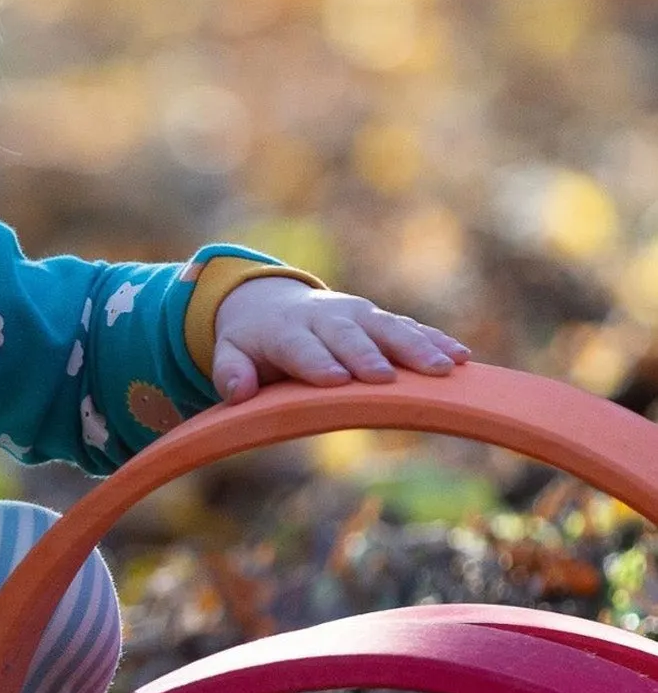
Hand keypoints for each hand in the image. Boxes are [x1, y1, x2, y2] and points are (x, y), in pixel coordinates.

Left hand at [213, 275, 468, 404]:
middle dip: (368, 356)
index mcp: (286, 330)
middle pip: (349, 337)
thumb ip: (231, 371)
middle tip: (387, 379)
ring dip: (416, 348)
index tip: (336, 380)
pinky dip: (435, 340)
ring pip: (388, 329)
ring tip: (442, 369)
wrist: (269, 301)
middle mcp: (325, 317)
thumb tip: (236, 392)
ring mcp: (356, 315)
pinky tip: (462, 357)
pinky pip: (409, 327)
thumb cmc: (251, 341)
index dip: (317, 362)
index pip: (302, 347)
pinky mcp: (378, 318)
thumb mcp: (230, 352)